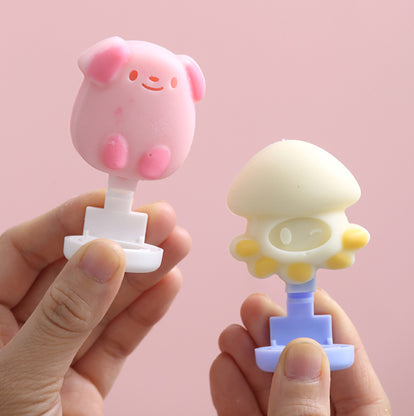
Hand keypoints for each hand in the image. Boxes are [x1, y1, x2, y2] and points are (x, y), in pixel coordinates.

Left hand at [0, 190, 190, 414]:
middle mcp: (19, 329)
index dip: (70, 222)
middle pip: (75, 272)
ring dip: (144, 272)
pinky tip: (169, 283)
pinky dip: (146, 313)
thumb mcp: (19, 380)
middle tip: (161, 220)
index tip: (112, 205)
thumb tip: (104, 255)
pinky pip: (119, 338)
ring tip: (178, 244)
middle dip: (121, 244)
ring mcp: (57, 354)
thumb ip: (63, 316)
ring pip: (105, 302)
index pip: (24, 250)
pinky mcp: (86, 381)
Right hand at [210, 289, 390, 414]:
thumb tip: (303, 350)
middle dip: (274, 331)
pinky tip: (224, 365)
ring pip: (265, 378)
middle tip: (254, 309)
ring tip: (233, 335)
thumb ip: (307, 409)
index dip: (326, 322)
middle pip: (298, 363)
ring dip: (247, 352)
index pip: (347, 360)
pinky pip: (239, 401)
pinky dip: (229, 382)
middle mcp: (317, 413)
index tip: (303, 293)